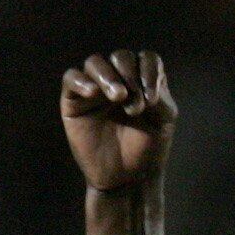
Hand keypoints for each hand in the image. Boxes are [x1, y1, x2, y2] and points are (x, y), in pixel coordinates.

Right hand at [62, 50, 175, 193]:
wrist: (127, 177)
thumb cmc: (147, 149)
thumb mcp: (163, 122)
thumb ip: (159, 97)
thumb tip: (142, 82)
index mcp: (142, 82)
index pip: (146, 59)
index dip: (149, 72)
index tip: (153, 99)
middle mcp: (118, 81)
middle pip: (120, 57)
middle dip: (130, 75)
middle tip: (136, 105)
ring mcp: (95, 89)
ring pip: (95, 63)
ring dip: (109, 76)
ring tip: (118, 97)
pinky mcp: (74, 100)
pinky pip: (71, 78)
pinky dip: (81, 81)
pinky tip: (92, 93)